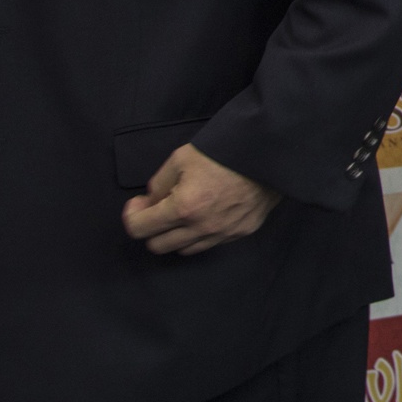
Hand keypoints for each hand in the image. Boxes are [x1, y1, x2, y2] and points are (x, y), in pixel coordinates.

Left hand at [122, 144, 281, 254]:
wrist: (269, 152)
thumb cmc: (223, 151)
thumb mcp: (181, 158)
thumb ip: (159, 183)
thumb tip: (151, 202)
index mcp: (183, 207)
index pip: (139, 229)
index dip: (132, 214)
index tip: (139, 202)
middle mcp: (201, 228)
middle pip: (158, 246)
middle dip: (151, 228)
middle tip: (159, 208)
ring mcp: (223, 233)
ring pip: (184, 250)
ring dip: (176, 234)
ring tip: (185, 212)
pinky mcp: (242, 232)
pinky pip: (211, 243)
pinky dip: (201, 233)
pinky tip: (208, 213)